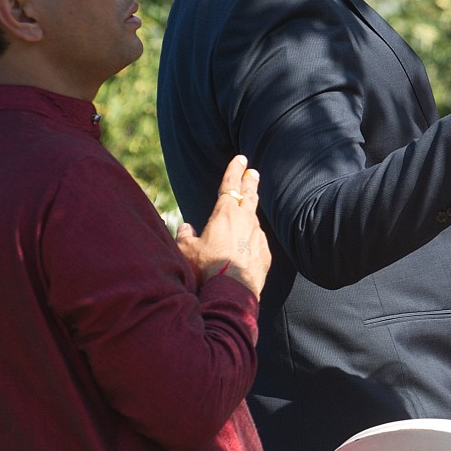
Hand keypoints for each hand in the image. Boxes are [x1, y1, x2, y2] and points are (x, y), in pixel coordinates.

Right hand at [176, 155, 271, 297]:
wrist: (231, 291)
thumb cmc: (206, 268)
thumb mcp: (187, 250)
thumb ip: (185, 236)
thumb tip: (184, 228)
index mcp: (225, 213)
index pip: (230, 185)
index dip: (234, 170)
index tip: (241, 158)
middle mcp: (245, 220)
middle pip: (249, 195)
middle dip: (250, 182)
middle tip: (253, 172)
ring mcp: (258, 236)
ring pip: (254, 219)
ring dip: (250, 212)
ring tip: (248, 209)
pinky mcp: (265, 253)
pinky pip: (258, 241)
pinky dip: (252, 238)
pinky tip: (248, 244)